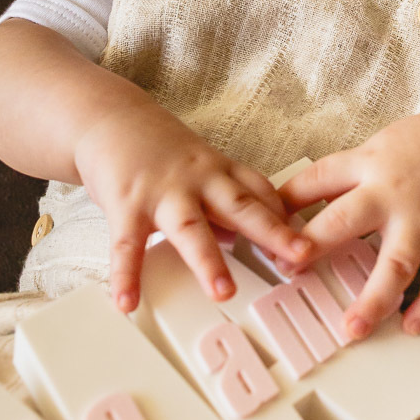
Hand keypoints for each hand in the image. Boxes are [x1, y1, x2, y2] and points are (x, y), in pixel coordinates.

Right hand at [73, 96, 313, 312]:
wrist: (108, 118)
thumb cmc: (157, 148)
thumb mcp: (200, 168)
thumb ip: (221, 202)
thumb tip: (240, 240)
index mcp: (219, 172)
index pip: (262, 193)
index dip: (287, 218)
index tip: (311, 244)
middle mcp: (197, 181)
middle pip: (240, 207)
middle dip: (272, 233)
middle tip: (298, 257)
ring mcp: (162, 192)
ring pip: (190, 228)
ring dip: (208, 261)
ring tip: (223, 292)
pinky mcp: (126, 204)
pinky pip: (127, 245)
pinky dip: (126, 276)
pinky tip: (128, 302)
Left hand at [279, 106, 419, 338]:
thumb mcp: (376, 147)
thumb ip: (340, 175)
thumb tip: (288, 201)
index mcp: (368, 165)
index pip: (317, 180)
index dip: (286, 204)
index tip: (264, 231)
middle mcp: (393, 193)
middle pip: (348, 220)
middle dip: (316, 247)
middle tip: (290, 272)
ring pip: (397, 263)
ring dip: (374, 298)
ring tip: (352, 328)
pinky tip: (410, 326)